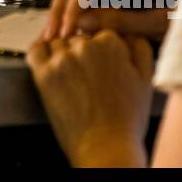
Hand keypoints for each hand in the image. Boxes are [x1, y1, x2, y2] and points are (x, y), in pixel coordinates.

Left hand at [25, 30, 153, 166]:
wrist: (106, 147)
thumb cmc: (126, 120)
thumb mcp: (146, 80)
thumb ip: (139, 49)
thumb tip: (130, 34)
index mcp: (110, 44)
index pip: (99, 33)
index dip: (101, 50)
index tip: (100, 65)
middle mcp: (84, 47)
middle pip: (78, 38)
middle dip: (82, 53)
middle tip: (88, 76)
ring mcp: (62, 60)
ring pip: (57, 43)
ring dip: (62, 54)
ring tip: (72, 76)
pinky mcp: (44, 74)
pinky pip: (35, 50)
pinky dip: (40, 52)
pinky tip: (47, 62)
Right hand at [44, 0, 170, 40]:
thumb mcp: (158, 24)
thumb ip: (122, 22)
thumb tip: (81, 21)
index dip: (73, 11)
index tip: (66, 37)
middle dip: (60, 10)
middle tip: (50, 39)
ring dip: (59, 9)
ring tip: (50, 36)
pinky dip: (68, 8)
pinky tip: (62, 29)